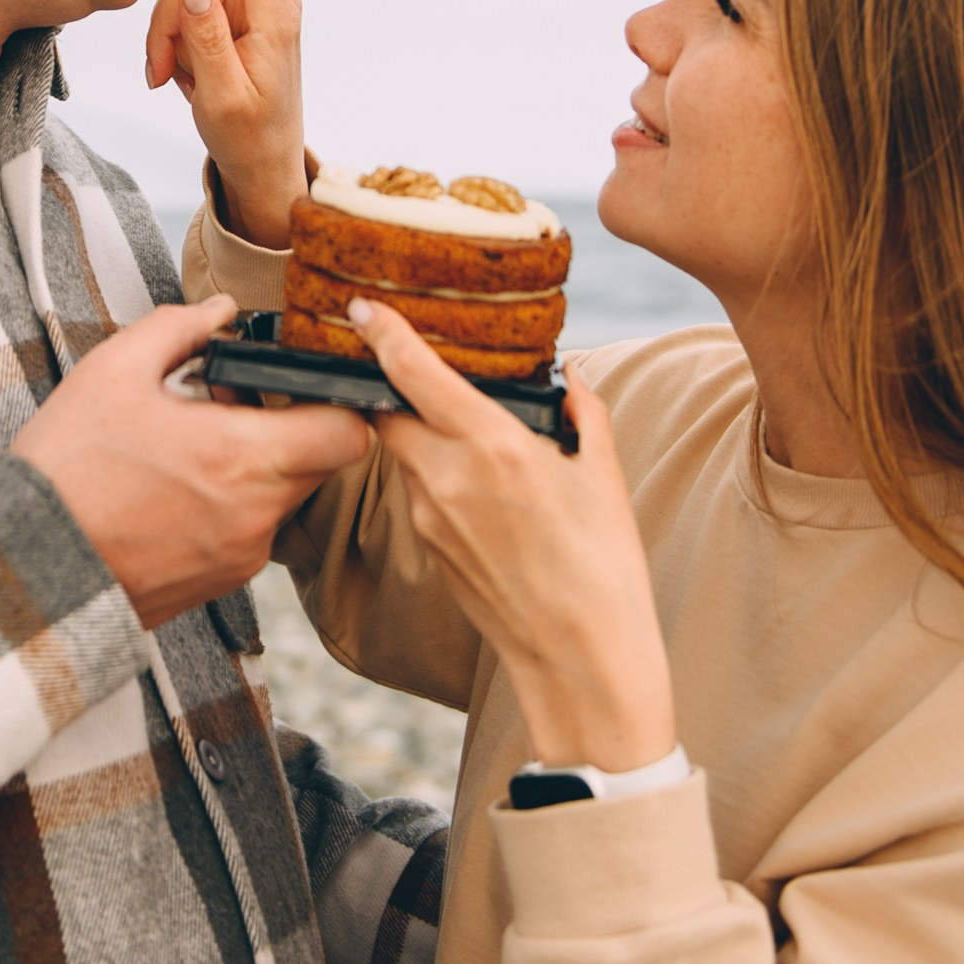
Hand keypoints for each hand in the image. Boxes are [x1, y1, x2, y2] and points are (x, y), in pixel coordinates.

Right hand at [13, 297, 369, 629]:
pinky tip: (175, 491)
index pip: (348, 432)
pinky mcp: (220, 583)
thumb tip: (220, 311)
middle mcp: (255, 514)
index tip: (299, 385)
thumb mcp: (112, 373)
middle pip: (321, 464)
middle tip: (229, 409)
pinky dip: (231, 507)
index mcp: (241, 457)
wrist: (24, 566)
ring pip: (284, 498)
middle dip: (290, 429)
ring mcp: (241, 557)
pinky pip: (251, 533)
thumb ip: (177, 327)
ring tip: (190, 452)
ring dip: (256, 469)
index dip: (337, 402)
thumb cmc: (66, 469)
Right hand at [143, 0, 306, 247]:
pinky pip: (190, 14)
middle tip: (161, 75)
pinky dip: (178, 47)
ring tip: (175, 82)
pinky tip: (187, 78)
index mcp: (271, 13)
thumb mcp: (220, 96)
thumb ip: (205, 39)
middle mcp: (266, 0)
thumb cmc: (247, 137)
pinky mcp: (236, 19)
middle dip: (168, 26)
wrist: (263, 168)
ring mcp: (251, 9)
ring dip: (169, 42)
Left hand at [349, 302, 674, 772]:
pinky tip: (481, 485)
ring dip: (422, 432)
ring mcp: (431, 516)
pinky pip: (422, 492)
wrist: (579, 657)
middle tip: (416, 365)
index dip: (381, 332)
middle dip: (394, 385)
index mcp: (491, 445)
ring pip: (404, 452)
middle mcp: (447, 477)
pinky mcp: (430, 548)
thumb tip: (571, 379)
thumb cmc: (603, 567)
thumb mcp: (603, 476)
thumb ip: (583, 413)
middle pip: (389, 411)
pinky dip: (438, 473)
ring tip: (470, 430)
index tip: (360, 306)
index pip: (413, 372)